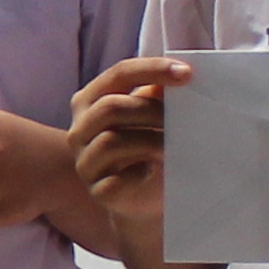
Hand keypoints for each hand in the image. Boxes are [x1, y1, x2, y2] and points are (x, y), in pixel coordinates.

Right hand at [69, 54, 185, 248]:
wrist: (147, 199)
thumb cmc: (149, 147)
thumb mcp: (154, 115)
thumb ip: (158, 94)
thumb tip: (181, 74)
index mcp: (91, 100)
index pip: (119, 74)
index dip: (153, 70)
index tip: (187, 73)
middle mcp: (80, 128)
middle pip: (110, 108)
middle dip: (151, 111)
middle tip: (182, 120)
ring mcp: (85, 161)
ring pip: (110, 142)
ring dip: (149, 141)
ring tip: (172, 146)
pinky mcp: (98, 191)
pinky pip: (115, 181)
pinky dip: (138, 173)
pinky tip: (153, 170)